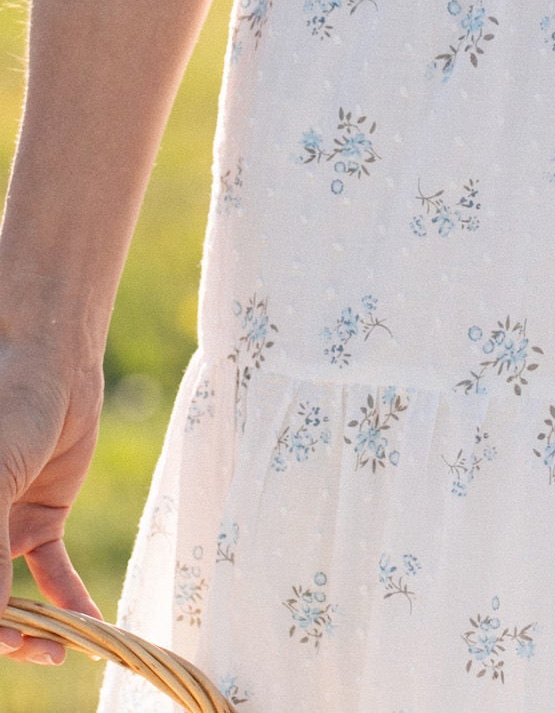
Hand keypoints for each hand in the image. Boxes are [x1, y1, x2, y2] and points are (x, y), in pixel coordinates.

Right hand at [0, 335, 103, 664]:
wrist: (53, 359)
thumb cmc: (8, 407)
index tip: (3, 640)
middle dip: (5, 634)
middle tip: (38, 650)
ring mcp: (1, 528)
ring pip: (12, 597)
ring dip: (36, 627)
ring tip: (62, 649)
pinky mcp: (40, 517)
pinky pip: (50, 570)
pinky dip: (69, 598)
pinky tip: (90, 622)